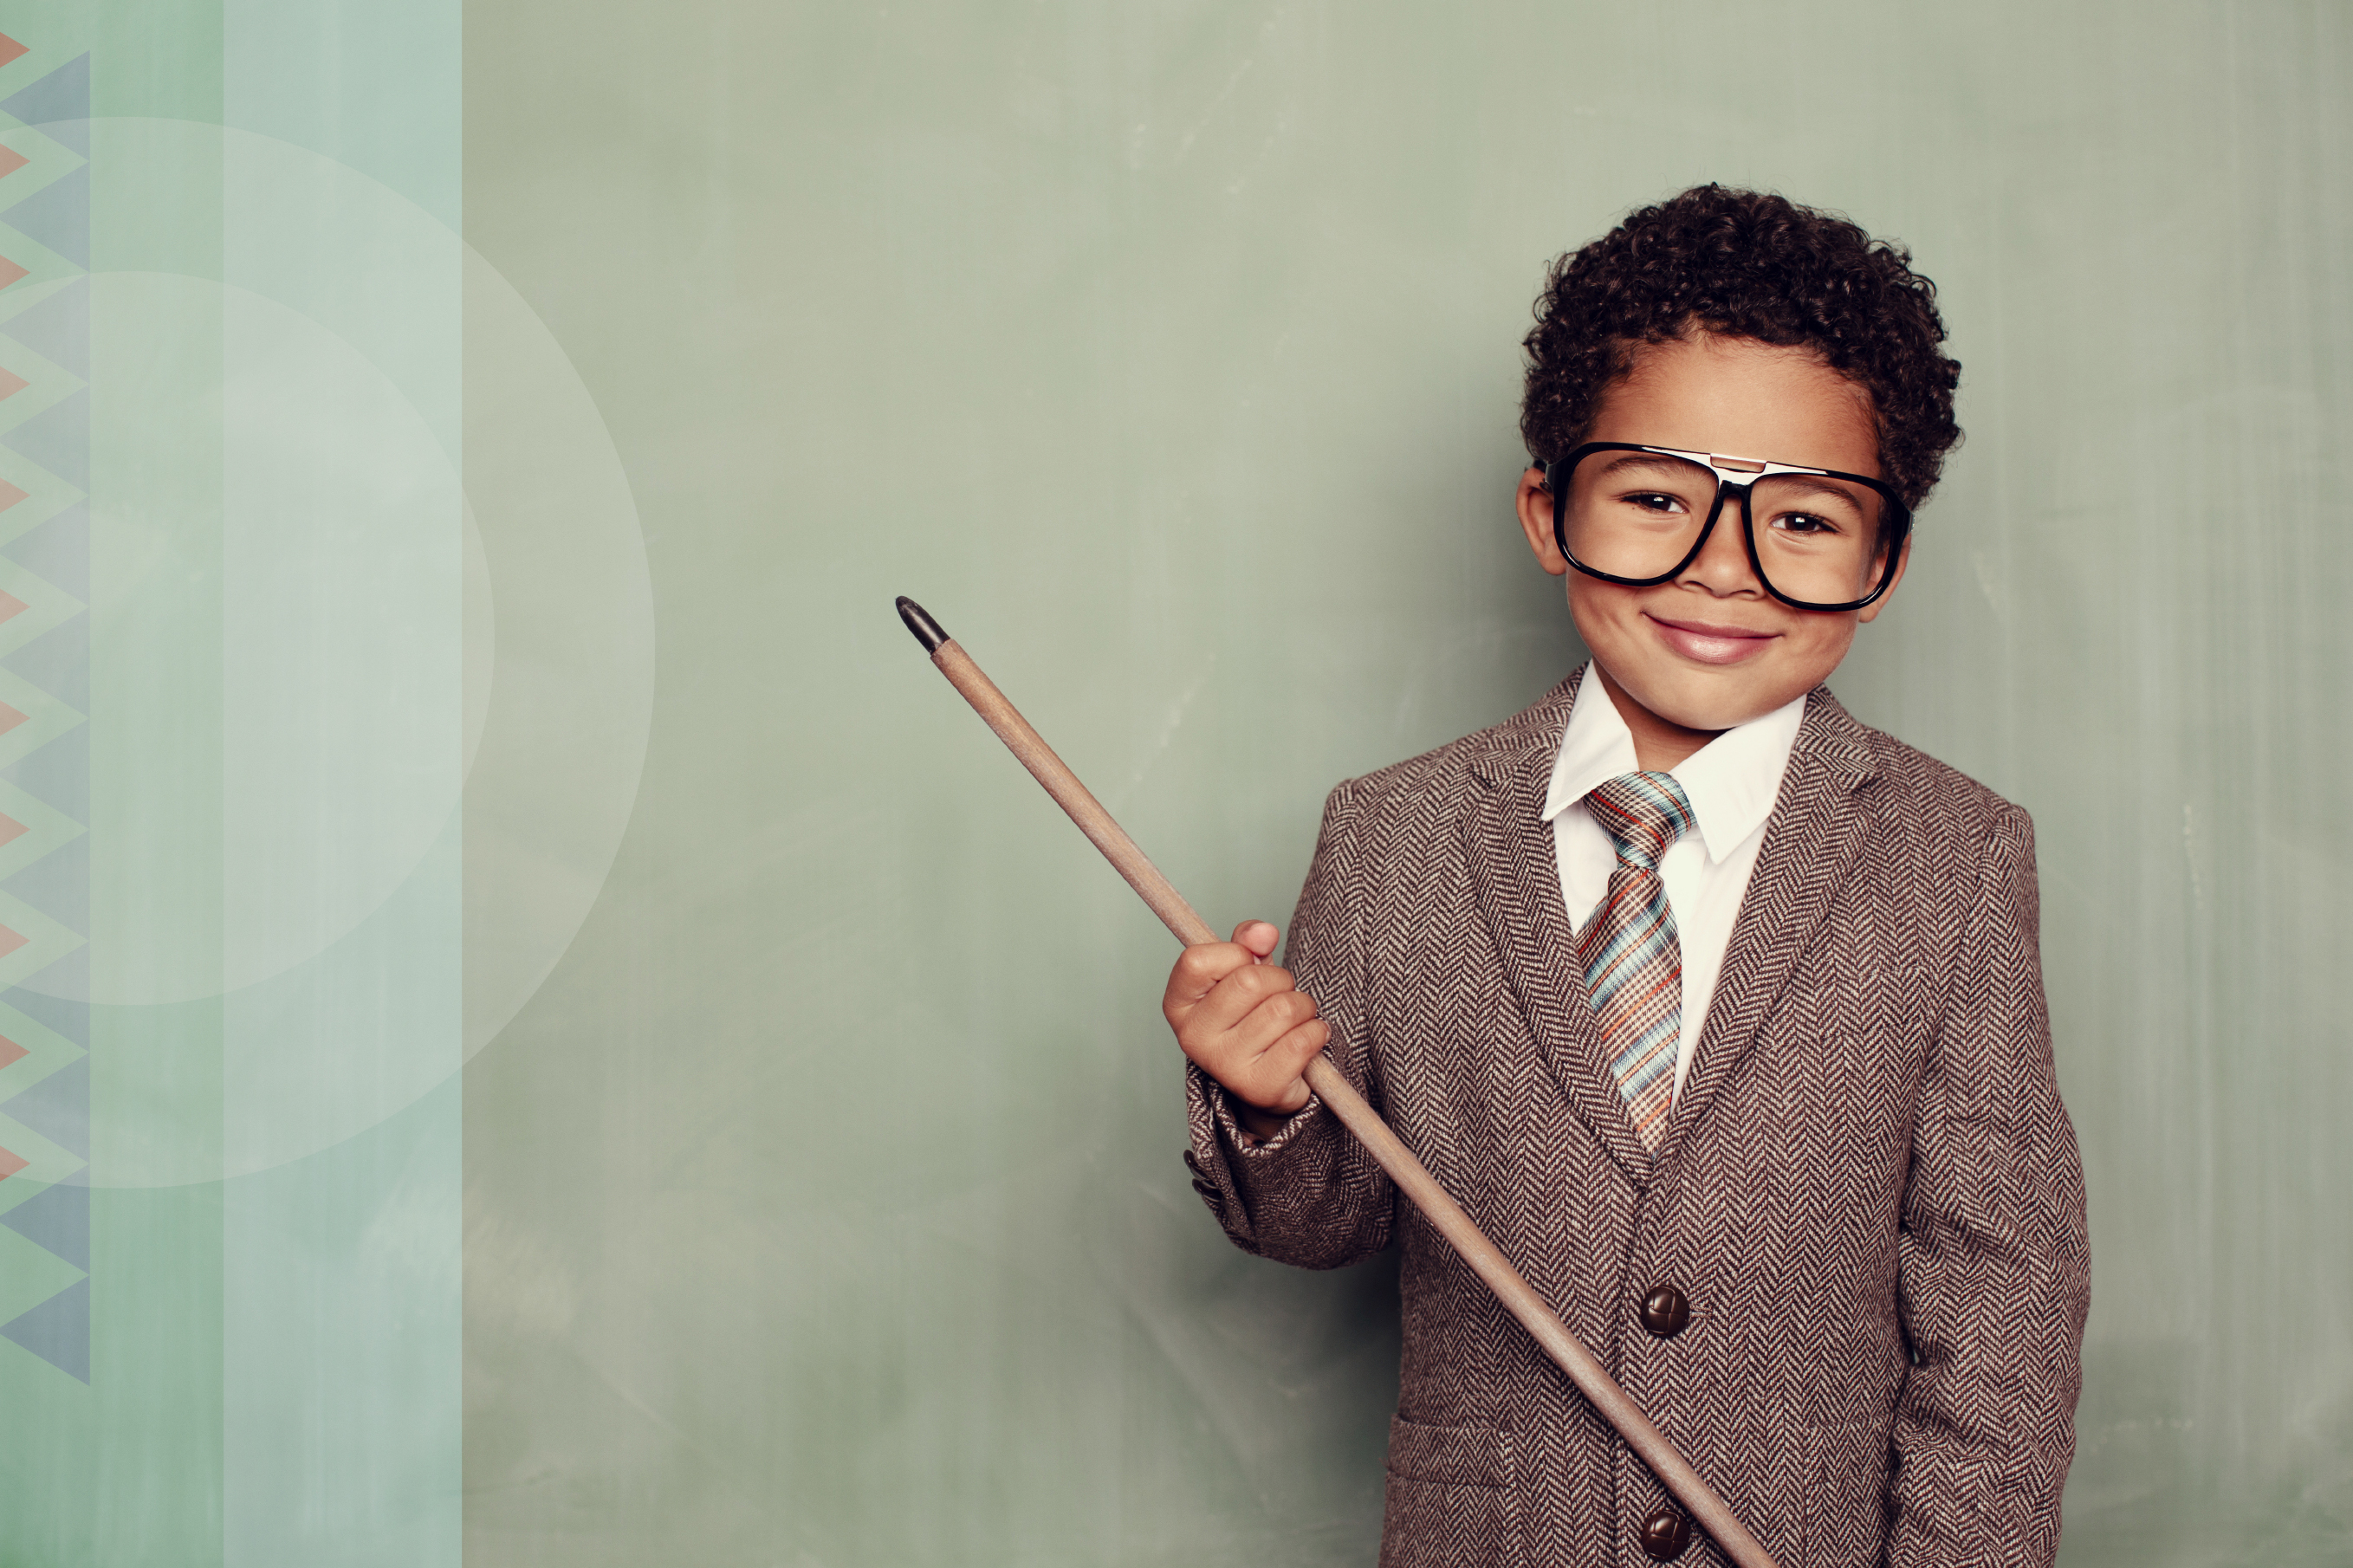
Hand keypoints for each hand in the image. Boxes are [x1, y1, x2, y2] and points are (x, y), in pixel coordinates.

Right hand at [1163, 920, 1329, 1140]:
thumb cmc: (1252, 1016)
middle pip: (1250, 981)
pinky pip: (1302, 1040)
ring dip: (1303, 1007)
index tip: (1246, 965)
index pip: (1197, 960)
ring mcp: (1223, 1065)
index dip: (1235, 953)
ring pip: (1283, 1009)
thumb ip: (1247, 942)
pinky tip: (1307, 1038)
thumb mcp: (1242, 971)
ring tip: (1294, 1020)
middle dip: (1281, 980)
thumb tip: (1263, 933)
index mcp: (1179, 1004)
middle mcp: (1193, 1037)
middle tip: (1280, 995)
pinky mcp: (1258, 1086)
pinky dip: (1316, 1032)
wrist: (1267, 1078)